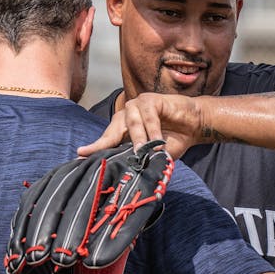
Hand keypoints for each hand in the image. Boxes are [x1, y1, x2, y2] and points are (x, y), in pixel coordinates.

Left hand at [76, 93, 201, 158]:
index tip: (80, 155)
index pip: (107, 139)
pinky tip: (158, 139)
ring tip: (142, 151)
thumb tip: (131, 173)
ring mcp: (137, 105)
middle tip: (100, 153)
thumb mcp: (155, 154)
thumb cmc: (173, 140)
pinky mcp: (150, 99)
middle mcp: (126, 116)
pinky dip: (153, 129)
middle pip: (112, 130)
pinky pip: (148, 115)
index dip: (95, 147)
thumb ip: (142, 159)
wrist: (194, 125)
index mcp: (124, 129)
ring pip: (132, 123)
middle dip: (106, 142)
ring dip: (138, 138)